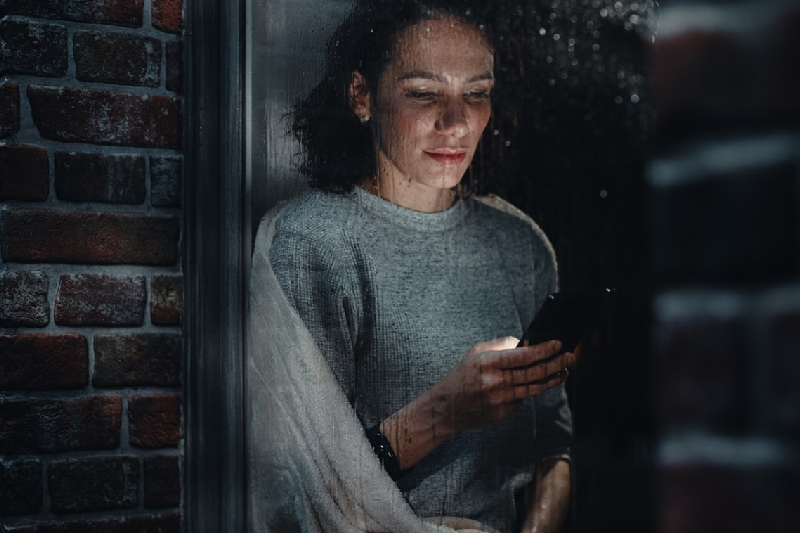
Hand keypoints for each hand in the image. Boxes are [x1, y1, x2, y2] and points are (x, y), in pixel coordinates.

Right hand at [380, 337, 575, 470]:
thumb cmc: (463, 375)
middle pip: (534, 373)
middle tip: (570, 356)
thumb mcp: (476, 353)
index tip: (559, 343)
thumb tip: (527, 342)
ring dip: (552, 378)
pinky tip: (540, 382)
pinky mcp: (504, 414)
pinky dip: (531, 390)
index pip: (523, 356)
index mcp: (488, 363)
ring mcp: (500, 401)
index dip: (544, 349)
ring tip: (564, 370)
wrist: (447, 408)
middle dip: (556, 363)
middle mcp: (495, 383)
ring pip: (534, 388)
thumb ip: (501, 346)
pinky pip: (523, 399)